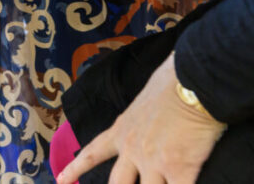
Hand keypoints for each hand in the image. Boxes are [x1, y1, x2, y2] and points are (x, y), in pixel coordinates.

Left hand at [57, 53, 225, 183]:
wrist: (193, 81)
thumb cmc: (172, 80)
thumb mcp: (144, 99)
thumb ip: (142, 114)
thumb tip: (153, 112)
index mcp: (122, 130)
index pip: (93, 153)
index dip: (76, 169)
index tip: (61, 180)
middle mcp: (132, 149)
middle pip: (117, 183)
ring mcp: (154, 162)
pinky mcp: (179, 169)